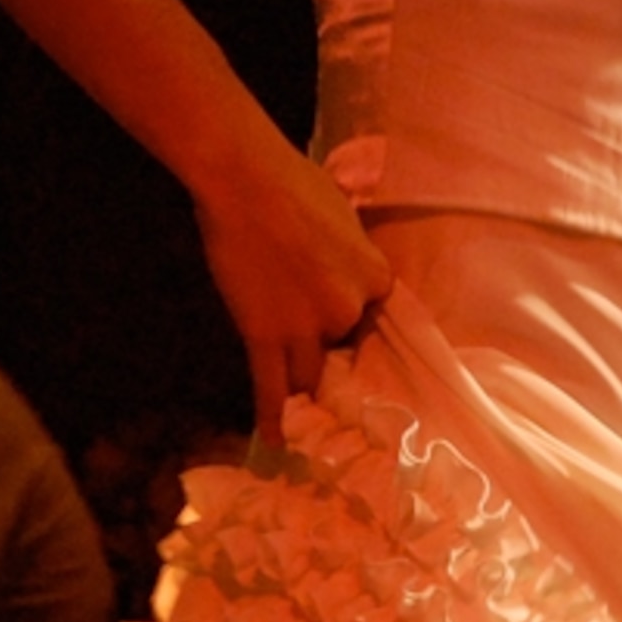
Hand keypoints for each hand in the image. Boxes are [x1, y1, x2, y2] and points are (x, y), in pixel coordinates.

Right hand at [190, 138, 391, 441]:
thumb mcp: (343, 216)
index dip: (353, 316)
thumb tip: (342, 265)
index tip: (343, 324)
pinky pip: (272, 387)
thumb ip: (350, 253)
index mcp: (376, 277)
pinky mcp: (265, 336)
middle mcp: (349, 310)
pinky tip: (275, 442)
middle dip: (322, 343)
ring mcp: (307, 328)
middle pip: (341, 345)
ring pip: (311, 376)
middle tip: (303, 342)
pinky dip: (274, 417)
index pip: (375, 314)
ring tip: (303, 416)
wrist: (244, 179)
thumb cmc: (294, 181)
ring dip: (305, 390)